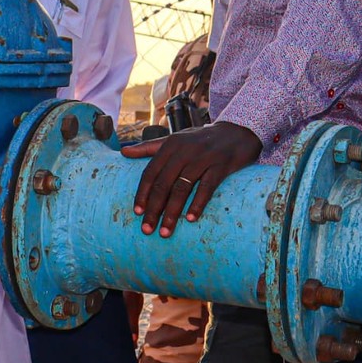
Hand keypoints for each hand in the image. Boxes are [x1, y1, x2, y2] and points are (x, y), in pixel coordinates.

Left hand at [119, 121, 263, 236]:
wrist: (237, 131)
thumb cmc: (201, 140)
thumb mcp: (175, 139)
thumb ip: (150, 147)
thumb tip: (123, 153)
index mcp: (170, 145)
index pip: (151, 172)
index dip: (142, 193)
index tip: (137, 213)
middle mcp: (184, 151)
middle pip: (163, 184)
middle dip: (154, 209)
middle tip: (147, 229)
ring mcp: (203, 158)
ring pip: (182, 188)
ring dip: (172, 212)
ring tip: (165, 231)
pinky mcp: (221, 166)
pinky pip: (207, 187)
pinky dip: (198, 204)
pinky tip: (191, 219)